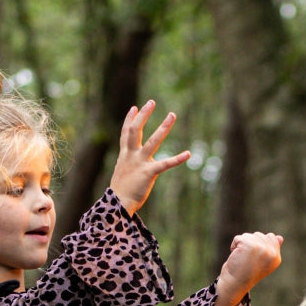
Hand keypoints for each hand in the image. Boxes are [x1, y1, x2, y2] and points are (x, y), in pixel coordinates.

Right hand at [109, 101, 189, 216]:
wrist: (118, 204)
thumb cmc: (120, 194)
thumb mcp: (122, 176)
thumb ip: (129, 169)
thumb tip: (133, 172)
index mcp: (125, 156)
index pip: (126, 133)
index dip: (130, 119)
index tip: (134, 108)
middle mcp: (131, 156)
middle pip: (135, 129)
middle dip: (143, 115)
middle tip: (151, 101)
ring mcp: (140, 163)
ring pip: (153, 141)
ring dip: (163, 127)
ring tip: (172, 115)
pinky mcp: (149, 173)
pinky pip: (165, 164)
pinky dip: (177, 159)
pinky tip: (188, 153)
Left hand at [216, 233, 283, 305]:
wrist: (235, 284)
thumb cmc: (246, 273)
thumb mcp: (261, 261)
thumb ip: (271, 249)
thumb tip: (280, 237)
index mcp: (276, 258)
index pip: (271, 237)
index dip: (259, 245)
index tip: (254, 259)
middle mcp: (271, 253)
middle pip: (259, 235)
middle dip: (250, 245)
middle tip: (247, 260)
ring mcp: (261, 248)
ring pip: (248, 236)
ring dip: (241, 246)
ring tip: (242, 259)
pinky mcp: (249, 245)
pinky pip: (238, 238)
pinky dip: (234, 246)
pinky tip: (236, 257)